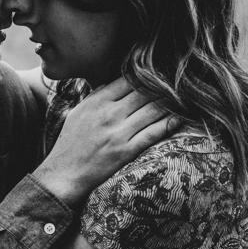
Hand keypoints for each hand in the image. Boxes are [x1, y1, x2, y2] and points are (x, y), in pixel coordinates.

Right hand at [34, 78, 179, 206]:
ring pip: (152, 110)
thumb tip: (112, 83)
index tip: (158, 73)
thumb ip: (95, 96)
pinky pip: (153, 133)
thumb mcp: (78, 113)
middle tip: (178, 82)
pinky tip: (179, 118)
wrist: (64, 175)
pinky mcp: (126, 151)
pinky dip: (168, 124)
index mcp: (97, 102)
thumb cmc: (70, 144)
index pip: (128, 80)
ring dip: (170, 103)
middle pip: (144, 92)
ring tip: (183, 97)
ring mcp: (119, 133)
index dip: (146, 75)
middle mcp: (109, 114)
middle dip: (163, 86)